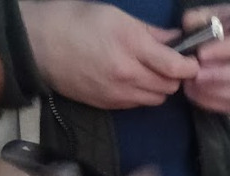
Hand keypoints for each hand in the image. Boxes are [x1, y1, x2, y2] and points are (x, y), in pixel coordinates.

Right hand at [19, 0, 198, 108]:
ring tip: (149, 72)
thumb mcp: (116, 16)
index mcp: (131, 45)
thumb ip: (151, 32)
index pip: (176, 67)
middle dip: (175, 76)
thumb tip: (177, 41)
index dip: (190, 66)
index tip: (191, 61)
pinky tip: (132, 80)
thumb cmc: (75, 21)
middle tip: (168, 64)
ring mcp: (117, 92)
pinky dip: (142, 95)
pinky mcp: (108, 105)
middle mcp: (127, 73)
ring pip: (157, 98)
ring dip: (159, 87)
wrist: (37, 44)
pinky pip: (138, 104)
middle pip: (170, 86)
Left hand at [181, 5, 229, 112]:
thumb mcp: (210, 14)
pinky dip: (214, 103)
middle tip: (195, 76)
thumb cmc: (221, 26)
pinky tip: (196, 95)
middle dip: (219, 76)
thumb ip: (198, 18)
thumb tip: (189, 26)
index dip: (224, 50)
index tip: (201, 54)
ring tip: (191, 86)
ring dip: (215, 92)